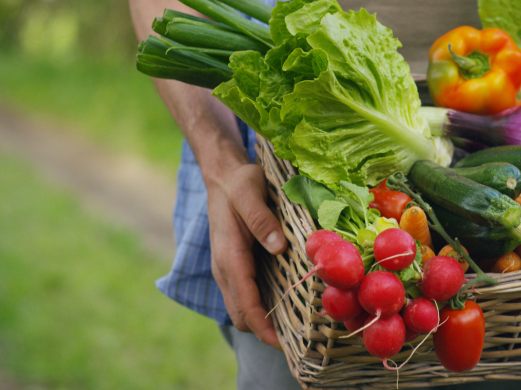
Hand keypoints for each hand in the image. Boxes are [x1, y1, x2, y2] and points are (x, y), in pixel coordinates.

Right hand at [206, 162, 286, 348]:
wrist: (222, 175)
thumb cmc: (239, 182)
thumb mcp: (249, 192)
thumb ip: (260, 219)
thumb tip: (277, 247)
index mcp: (229, 256)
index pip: (245, 303)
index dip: (263, 328)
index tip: (283, 344)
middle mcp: (224, 268)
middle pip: (241, 315)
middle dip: (264, 332)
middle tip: (298, 340)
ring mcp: (227, 269)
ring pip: (241, 308)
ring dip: (262, 322)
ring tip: (295, 329)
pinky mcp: (234, 266)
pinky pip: (245, 295)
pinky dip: (260, 307)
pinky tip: (285, 304)